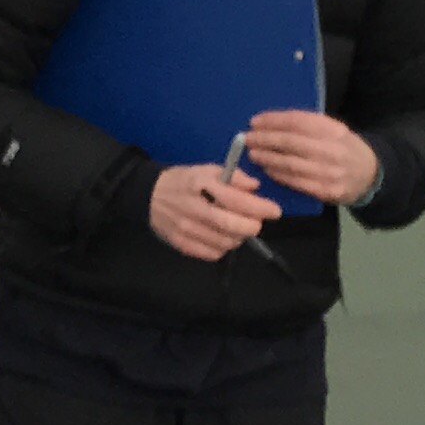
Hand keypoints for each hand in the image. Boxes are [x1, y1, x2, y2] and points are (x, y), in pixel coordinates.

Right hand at [149, 161, 282, 260]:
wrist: (150, 195)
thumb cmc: (185, 182)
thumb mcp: (207, 170)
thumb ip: (233, 177)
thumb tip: (255, 188)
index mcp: (201, 185)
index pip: (236, 200)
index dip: (260, 208)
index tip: (274, 211)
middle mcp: (194, 208)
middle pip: (232, 225)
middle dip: (252, 226)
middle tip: (256, 223)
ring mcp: (186, 228)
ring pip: (225, 242)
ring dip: (239, 237)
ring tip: (237, 228)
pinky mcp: (181, 244)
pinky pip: (213, 253)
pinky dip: (224, 248)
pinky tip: (221, 237)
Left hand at [235, 106, 381, 205]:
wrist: (371, 174)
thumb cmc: (345, 148)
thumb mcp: (334, 130)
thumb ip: (310, 126)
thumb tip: (273, 123)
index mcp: (333, 129)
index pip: (297, 121)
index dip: (273, 121)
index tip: (255, 121)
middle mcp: (332, 149)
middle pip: (291, 142)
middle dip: (265, 139)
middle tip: (248, 139)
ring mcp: (330, 171)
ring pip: (291, 163)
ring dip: (268, 158)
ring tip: (253, 154)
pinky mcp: (327, 190)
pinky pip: (297, 182)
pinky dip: (279, 175)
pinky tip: (267, 170)